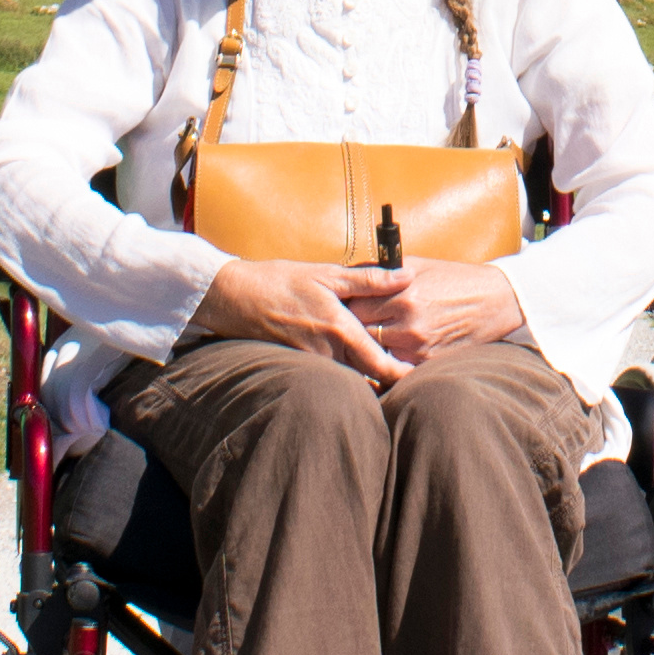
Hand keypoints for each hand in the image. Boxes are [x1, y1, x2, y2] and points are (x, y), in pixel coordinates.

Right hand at [194, 256, 403, 376]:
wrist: (235, 298)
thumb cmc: (282, 281)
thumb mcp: (327, 274)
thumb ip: (369, 279)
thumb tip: (406, 275)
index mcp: (340, 330)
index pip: (380, 365)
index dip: (402, 374)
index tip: (417, 373)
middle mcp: (328, 353)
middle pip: (368, 378)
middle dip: (388, 379)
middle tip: (410, 373)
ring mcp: (312, 363)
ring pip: (349, 379)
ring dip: (368, 378)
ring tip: (388, 372)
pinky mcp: (299, 365)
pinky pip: (330, 375)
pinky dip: (346, 374)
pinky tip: (354, 365)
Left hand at [355, 261, 525, 363]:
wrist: (495, 301)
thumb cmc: (455, 278)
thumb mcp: (418, 264)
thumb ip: (384, 272)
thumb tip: (352, 274)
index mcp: (403, 294)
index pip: (355, 308)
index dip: (349, 307)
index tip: (348, 306)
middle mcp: (409, 322)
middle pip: (361, 333)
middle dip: (356, 328)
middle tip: (353, 324)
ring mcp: (418, 345)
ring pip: (376, 352)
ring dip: (372, 346)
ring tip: (370, 337)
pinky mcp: (428, 361)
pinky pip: (397, 364)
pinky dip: (391, 357)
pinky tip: (392, 349)